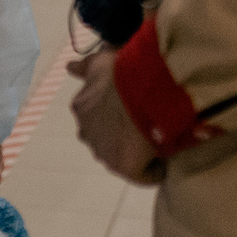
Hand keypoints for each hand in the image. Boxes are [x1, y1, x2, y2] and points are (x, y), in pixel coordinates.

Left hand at [67, 51, 162, 184]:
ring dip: (138, 151)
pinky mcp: (124, 166)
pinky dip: (154, 170)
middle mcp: (87, 132)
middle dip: (124, 136)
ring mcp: (104, 151)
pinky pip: (142, 175)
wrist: (141, 85)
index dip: (117, 118)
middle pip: (107, 140)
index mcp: (81, 108)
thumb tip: (69, 67)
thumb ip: (83, 67)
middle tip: (148, 124)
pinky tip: (167, 158)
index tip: (133, 112)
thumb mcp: (98, 62)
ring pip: (122, 157)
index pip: (97, 120)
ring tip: (159, 138)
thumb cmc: (122, 71)